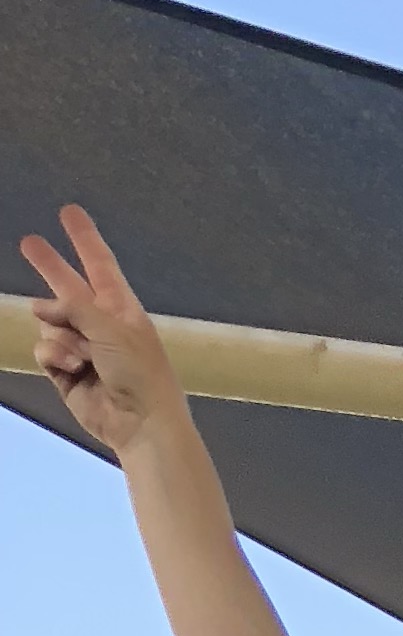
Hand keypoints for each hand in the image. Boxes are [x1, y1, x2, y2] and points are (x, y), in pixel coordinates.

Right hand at [16, 208, 190, 455]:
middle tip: (28, 242)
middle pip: (67, 286)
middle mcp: (100, 324)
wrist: (141, 423)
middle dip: (49, 265)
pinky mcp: (66, 372)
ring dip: (61, 335)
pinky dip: (54, 356)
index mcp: (122, 308)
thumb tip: (40, 307)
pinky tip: (72, 367)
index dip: (84, 238)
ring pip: (51, 324)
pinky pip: (46, 350)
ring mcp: (82, 348)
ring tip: (82, 356)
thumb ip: (74, 308)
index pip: (99, 264)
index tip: (70, 212)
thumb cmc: (140, 372)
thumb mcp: (112, 328)